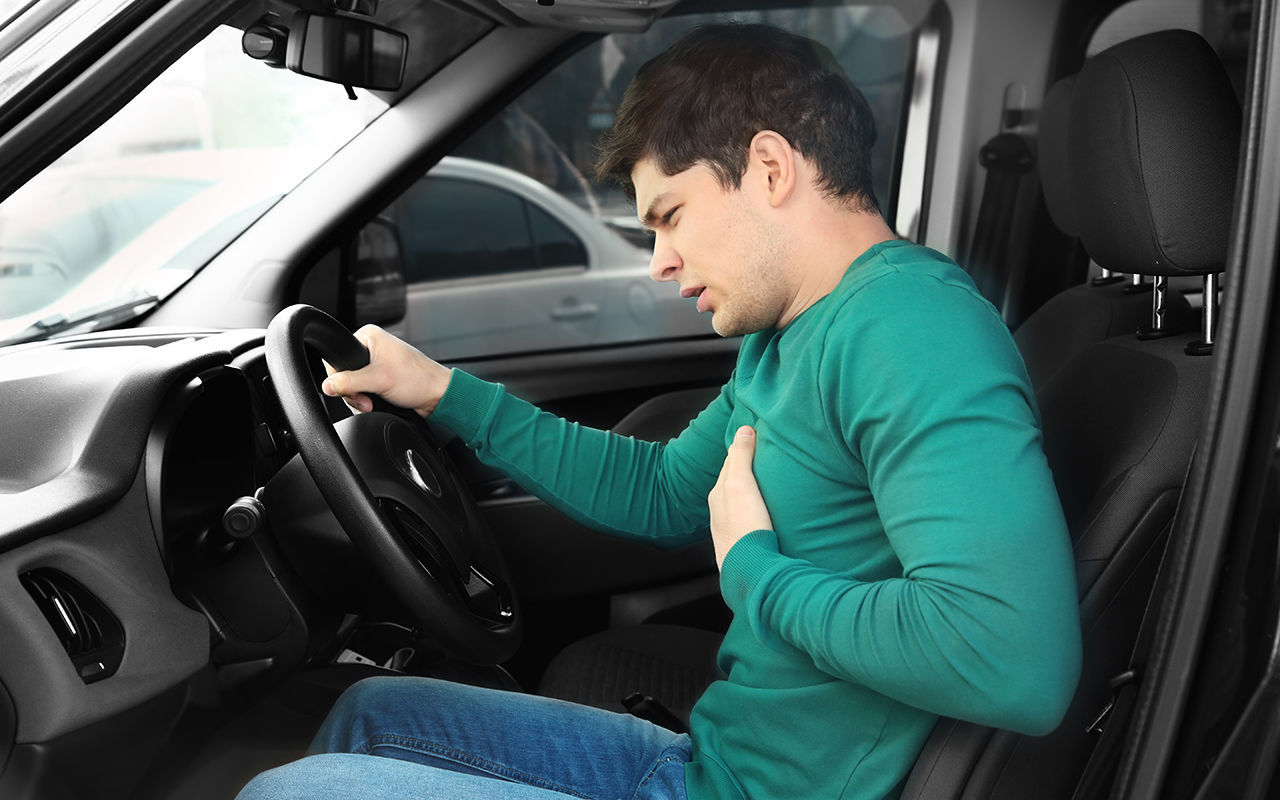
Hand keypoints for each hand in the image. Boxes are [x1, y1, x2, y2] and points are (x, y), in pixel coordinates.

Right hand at [321, 325, 451, 416]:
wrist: (437, 396)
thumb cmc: (418, 380)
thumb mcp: (378, 380)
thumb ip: (350, 382)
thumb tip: (328, 386)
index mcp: (368, 336)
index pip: (337, 357)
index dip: (340, 378)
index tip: (352, 391)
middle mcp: (371, 347)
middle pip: (343, 373)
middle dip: (353, 392)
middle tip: (366, 400)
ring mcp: (375, 363)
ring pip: (352, 385)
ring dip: (360, 398)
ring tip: (374, 402)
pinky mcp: (380, 377)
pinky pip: (362, 390)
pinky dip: (366, 400)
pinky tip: (376, 403)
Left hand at [708, 426, 773, 568]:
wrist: (750, 569)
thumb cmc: (745, 526)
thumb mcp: (741, 484)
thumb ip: (741, 456)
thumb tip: (744, 429)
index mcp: (720, 493)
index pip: (731, 463)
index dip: (743, 448)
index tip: (755, 437)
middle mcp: (720, 510)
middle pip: (733, 482)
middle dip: (745, 469)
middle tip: (762, 456)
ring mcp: (730, 529)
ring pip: (740, 502)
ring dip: (750, 491)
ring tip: (765, 483)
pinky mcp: (742, 544)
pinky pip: (747, 519)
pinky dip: (753, 509)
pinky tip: (764, 513)